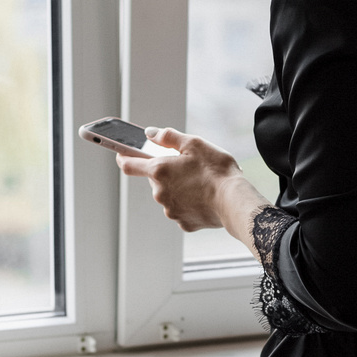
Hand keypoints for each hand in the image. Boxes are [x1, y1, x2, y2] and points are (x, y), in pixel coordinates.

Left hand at [119, 127, 263, 239]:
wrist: (234, 201)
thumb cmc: (216, 170)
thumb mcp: (194, 143)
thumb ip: (168, 136)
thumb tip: (151, 134)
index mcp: (159, 170)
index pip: (129, 164)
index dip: (123, 157)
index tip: (121, 154)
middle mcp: (159, 193)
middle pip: (155, 180)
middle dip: (167, 172)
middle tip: (187, 166)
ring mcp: (170, 210)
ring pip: (169, 195)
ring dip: (179, 188)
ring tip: (201, 182)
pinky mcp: (184, 223)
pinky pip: (183, 210)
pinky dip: (190, 203)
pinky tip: (205, 197)